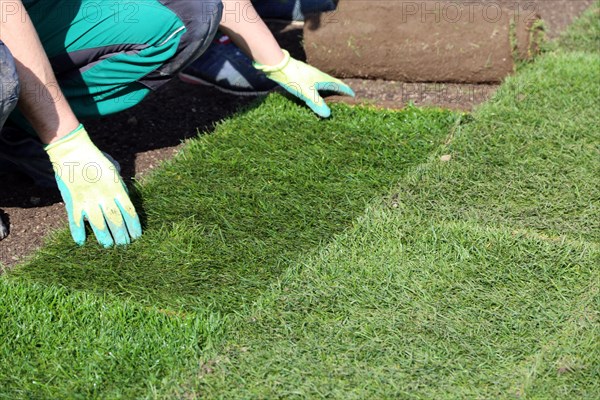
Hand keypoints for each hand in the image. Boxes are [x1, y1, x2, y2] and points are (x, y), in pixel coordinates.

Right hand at [45, 125, 141, 246]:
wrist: (73, 151)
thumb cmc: (96, 159)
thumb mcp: (114, 170)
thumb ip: (120, 184)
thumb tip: (125, 196)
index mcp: (117, 188)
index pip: (130, 212)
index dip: (134, 226)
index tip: (137, 236)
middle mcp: (105, 196)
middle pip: (116, 221)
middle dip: (122, 235)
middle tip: (124, 244)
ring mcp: (88, 200)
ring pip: (99, 225)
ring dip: (105, 237)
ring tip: (109, 245)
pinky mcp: (73, 201)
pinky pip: (76, 221)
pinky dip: (78, 232)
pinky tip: (81, 242)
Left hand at [254, 50, 354, 117]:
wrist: (279, 66)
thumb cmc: (295, 78)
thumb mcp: (307, 93)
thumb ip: (317, 103)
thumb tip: (328, 114)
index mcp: (322, 79)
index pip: (338, 85)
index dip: (345, 90)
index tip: (353, 95)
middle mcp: (318, 76)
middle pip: (332, 84)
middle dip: (339, 90)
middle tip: (344, 97)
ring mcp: (310, 76)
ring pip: (323, 84)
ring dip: (329, 90)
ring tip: (331, 96)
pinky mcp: (302, 77)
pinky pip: (315, 85)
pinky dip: (319, 90)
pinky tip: (313, 94)